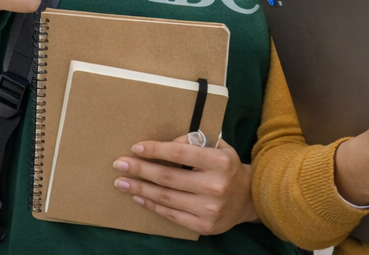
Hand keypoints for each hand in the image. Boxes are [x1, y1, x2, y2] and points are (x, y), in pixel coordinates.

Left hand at [114, 137, 257, 235]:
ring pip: (166, 197)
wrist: (249, 199)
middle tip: (119, 164)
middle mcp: (214, 186)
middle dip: (140, 169)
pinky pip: (171, 215)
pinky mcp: (204, 226)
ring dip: (140, 188)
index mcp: (218, 162)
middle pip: (168, 176)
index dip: (155, 150)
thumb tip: (167, 144)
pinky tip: (138, 197)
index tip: (136, 147)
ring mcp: (209, 209)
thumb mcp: (218, 147)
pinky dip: (152, 205)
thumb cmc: (227, 167)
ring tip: (121, 182)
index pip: (179, 153)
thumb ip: (195, 141)